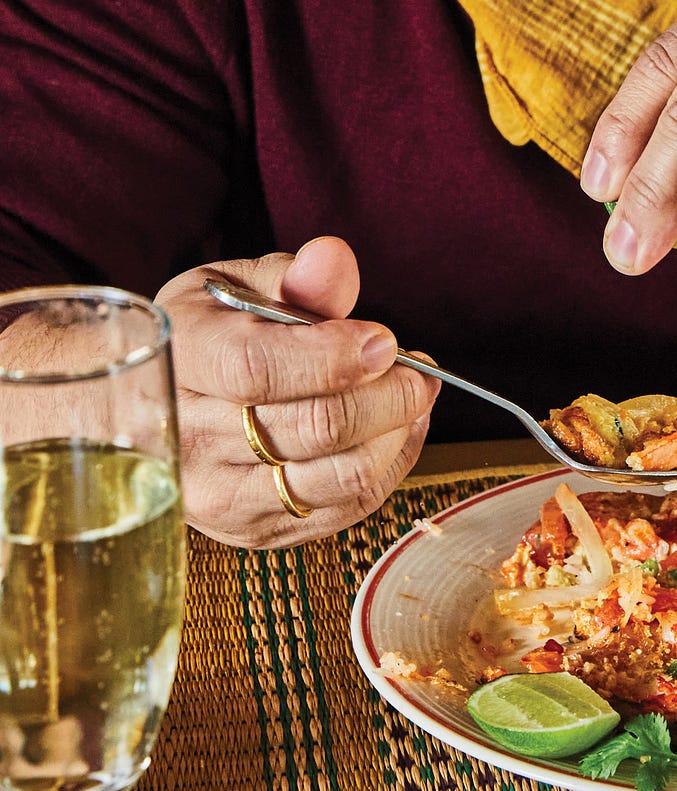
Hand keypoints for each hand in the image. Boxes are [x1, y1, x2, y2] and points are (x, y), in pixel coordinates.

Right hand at [157, 236, 437, 547]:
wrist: (144, 409)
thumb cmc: (204, 335)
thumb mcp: (234, 285)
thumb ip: (291, 275)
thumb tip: (332, 259)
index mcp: (177, 360)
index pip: (258, 369)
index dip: (334, 356)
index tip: (385, 340)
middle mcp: (186, 441)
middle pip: (314, 428)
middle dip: (388, 394)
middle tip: (418, 367)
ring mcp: (217, 497)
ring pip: (340, 476)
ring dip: (397, 431)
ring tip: (413, 394)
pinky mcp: (253, 531)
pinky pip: (345, 508)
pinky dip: (389, 466)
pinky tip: (397, 429)